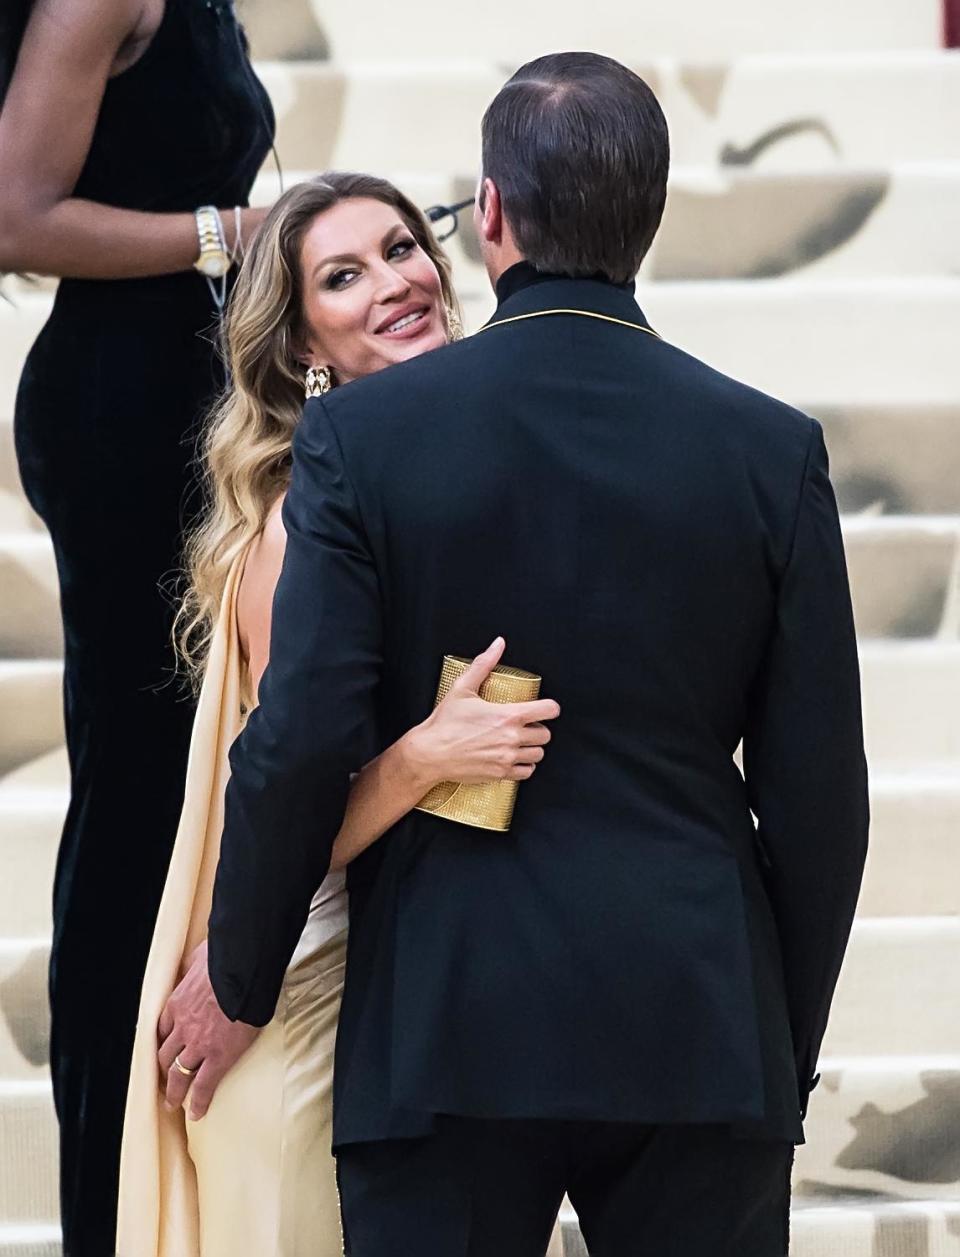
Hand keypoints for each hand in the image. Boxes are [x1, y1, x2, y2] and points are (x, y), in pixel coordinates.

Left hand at [157, 940, 259, 1119]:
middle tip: (165, 1082)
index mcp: (177, 1004)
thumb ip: (194, 964)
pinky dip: (199, 1101)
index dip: (163, 1043)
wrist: (243, 970)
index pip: (162, 1030)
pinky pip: (204, 1084)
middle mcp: (182, 1027)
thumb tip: (195, 959)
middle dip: (164, 1070)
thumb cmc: (225, 959)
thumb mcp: (199, 957)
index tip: (165, 1052)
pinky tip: (197, 1112)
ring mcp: (198, 1044)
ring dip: (175, 1090)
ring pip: (179, 1073)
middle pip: (166, 1055)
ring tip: (174, 1102)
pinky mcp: (218, 1056)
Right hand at [404, 637, 560, 787]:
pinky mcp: (501, 774)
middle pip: (545, 734)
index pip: (548, 710)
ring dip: (531, 747)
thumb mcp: (463, 688)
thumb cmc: (445, 723)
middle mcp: (512, 738)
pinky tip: (512, 757)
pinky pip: (526, 772)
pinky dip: (523, 766)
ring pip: (538, 754)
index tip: (544, 709)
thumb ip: (483, 664)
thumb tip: (498, 644)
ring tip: (519, 742)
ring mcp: (507, 758)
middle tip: (525, 726)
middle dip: (538, 728)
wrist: (430, 753)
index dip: (549, 707)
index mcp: (508, 715)